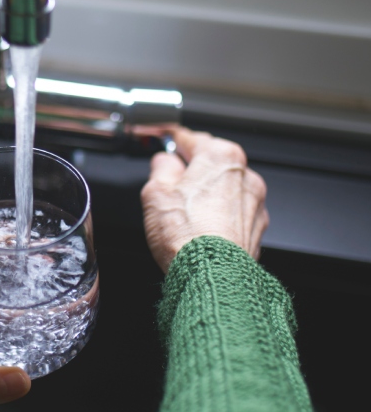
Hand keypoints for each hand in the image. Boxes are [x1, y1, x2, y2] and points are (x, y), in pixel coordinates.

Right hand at [141, 128, 268, 272]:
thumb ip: (161, 168)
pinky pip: (234, 211)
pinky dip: (219, 214)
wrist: (212, 273)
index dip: (172, 139)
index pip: (191, 138)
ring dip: (207, 192)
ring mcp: (255, 202)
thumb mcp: (155, 191)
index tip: (164, 139)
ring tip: (183, 211)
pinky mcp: (257, 227)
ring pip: (225, 188)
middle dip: (192, 168)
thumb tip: (165, 161)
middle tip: (168, 182)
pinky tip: (201, 227)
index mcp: (221, 156)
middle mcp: (245, 175)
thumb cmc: (186, 233)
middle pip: (212, 163)